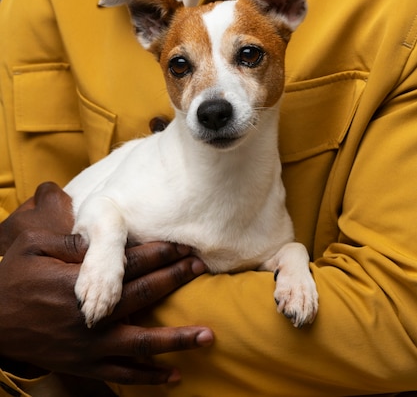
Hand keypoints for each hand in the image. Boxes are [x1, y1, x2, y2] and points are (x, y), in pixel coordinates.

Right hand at [0, 187, 212, 384]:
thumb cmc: (13, 280)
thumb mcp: (33, 248)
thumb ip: (70, 242)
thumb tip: (100, 237)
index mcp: (80, 283)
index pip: (129, 265)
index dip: (159, 254)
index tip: (183, 247)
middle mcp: (91, 317)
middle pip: (144, 296)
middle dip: (176, 280)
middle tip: (202, 269)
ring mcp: (91, 347)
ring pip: (143, 344)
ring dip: (178, 339)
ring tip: (208, 335)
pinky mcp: (86, 367)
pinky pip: (124, 376)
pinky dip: (150, 378)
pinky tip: (174, 376)